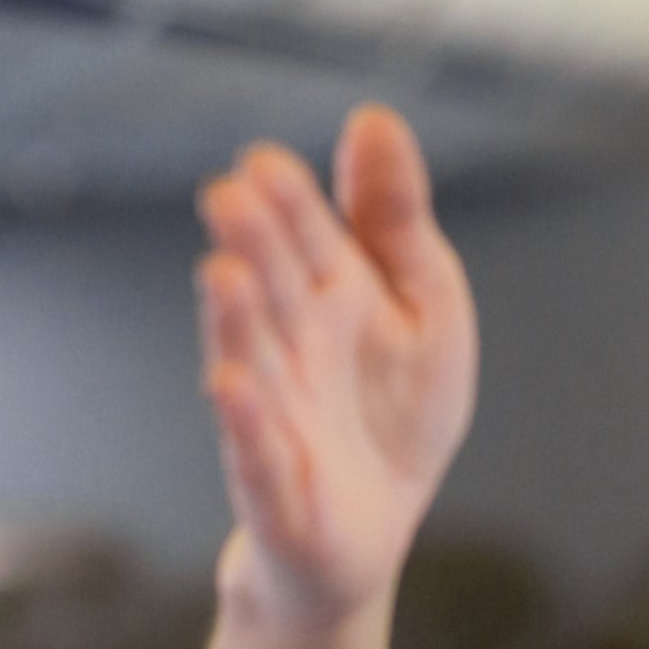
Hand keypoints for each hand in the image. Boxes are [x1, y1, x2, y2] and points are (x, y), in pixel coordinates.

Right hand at [198, 107, 478, 633]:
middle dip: (253, 245)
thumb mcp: (424, 304)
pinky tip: (230, 389)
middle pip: (270, 291)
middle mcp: (290, 350)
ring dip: (235, 322)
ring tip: (223, 276)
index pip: (304, 238)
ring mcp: (275, 419)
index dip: (288, 202)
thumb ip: (395, 219)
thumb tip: (372, 118)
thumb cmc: (392, 409)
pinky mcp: (277, 492)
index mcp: (329, 297)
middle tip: (230, 195)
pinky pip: (258, 456)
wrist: (372, 529)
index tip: (264, 161)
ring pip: (250, 364)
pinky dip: (247, 426)